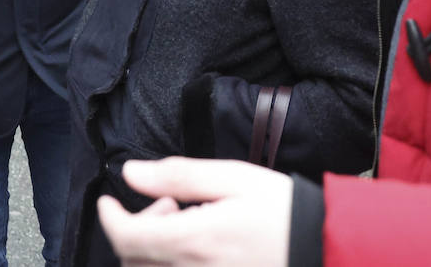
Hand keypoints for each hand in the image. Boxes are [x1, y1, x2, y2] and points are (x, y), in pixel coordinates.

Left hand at [97, 157, 291, 266]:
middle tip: (169, 204)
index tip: (108, 201)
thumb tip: (131, 173)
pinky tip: (196, 246)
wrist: (323, 247)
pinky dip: (171, 262)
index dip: (108, 217)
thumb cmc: (282, 210)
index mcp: (194, 240)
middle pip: (133, 259)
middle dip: (135, 228)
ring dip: (152, 249)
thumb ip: (179, 175)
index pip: (126, 237)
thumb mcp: (233, 178)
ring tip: (186, 224)